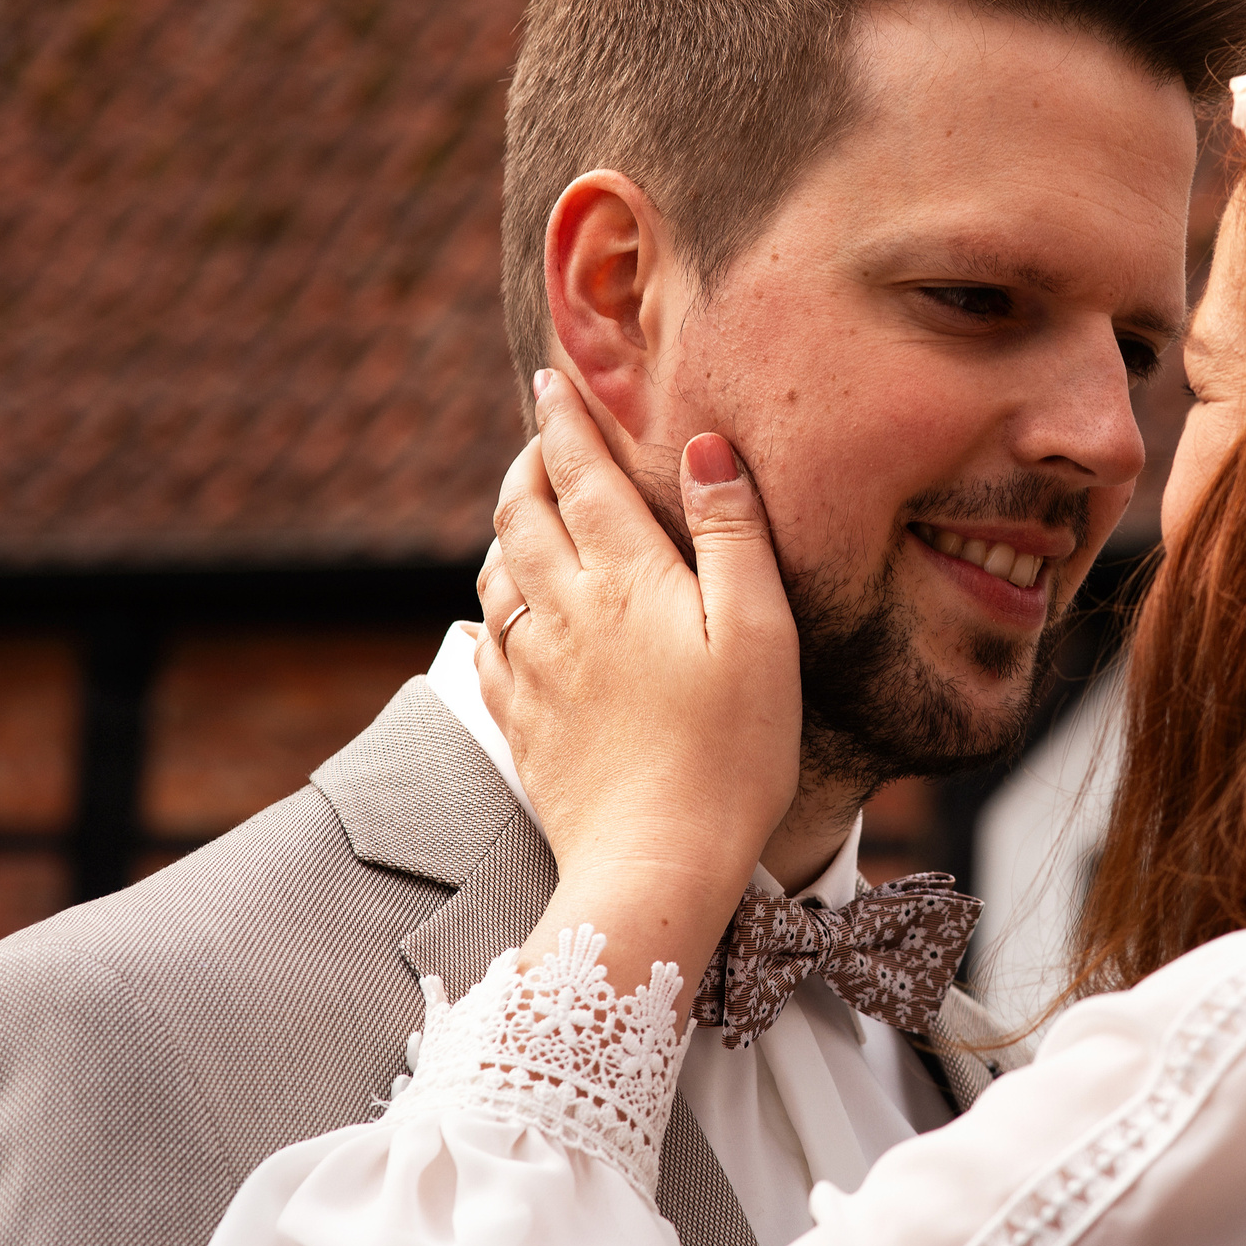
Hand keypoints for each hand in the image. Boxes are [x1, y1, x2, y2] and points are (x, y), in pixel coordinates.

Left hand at [477, 371, 800, 988]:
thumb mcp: (758, 631)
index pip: (581, 476)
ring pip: (498, 576)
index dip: (564, 422)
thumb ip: (731, 532)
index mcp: (623, 581)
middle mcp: (563, 614)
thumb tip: (705, 447)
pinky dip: (491, 610)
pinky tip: (497, 616)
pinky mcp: (524, 725)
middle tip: (538, 437)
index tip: (550, 380)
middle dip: (527, 464)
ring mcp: (535, 672)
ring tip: (524, 513)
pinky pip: (487, 648)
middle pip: (523, 516)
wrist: (656, 865)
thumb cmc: (730, 751)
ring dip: (507, 530)